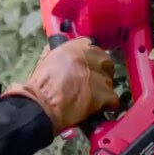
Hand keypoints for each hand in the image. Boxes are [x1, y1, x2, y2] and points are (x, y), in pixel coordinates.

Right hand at [0, 38, 119, 131]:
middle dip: (101, 73)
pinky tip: (97, 108)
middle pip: (106, 63)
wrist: (42, 103)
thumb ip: (61, 53)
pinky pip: (112, 99)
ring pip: (109, 82)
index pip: (92, 47)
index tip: (86, 67)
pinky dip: (106, 105)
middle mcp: (91, 57)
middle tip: (93, 84)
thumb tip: (66, 55)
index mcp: (76, 46)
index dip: (90, 59)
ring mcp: (100, 75)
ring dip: (102, 90)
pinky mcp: (105, 94)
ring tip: (91, 99)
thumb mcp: (48, 59)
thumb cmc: (40, 83)